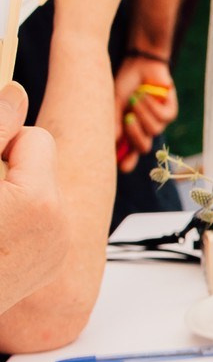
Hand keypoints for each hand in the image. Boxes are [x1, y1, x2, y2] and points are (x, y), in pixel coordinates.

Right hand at [0, 81, 66, 301]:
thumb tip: (14, 93)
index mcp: (39, 202)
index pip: (35, 139)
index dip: (1, 144)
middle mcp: (57, 228)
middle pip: (38, 166)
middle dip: (4, 169)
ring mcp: (53, 252)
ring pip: (37, 193)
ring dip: (7, 194)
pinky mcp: (45, 267)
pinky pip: (36, 223)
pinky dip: (12, 222)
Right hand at [111, 56, 176, 170]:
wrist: (140, 65)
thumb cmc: (125, 85)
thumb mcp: (114, 102)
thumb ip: (113, 121)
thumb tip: (114, 141)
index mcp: (128, 131)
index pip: (129, 154)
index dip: (126, 162)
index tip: (120, 166)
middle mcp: (144, 130)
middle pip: (144, 147)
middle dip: (134, 135)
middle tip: (127, 118)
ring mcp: (159, 122)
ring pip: (154, 130)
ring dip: (143, 113)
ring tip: (135, 98)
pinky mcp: (171, 112)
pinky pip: (163, 117)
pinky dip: (151, 105)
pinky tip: (145, 94)